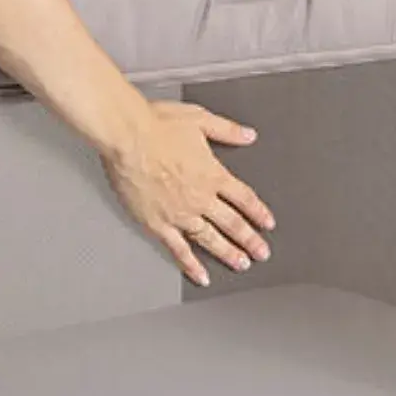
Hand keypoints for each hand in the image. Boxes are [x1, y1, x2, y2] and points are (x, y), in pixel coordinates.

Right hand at [101, 100, 274, 284]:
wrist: (128, 137)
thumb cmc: (157, 125)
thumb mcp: (200, 119)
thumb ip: (227, 130)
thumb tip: (248, 135)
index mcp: (212, 174)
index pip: (244, 198)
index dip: (258, 212)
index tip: (267, 223)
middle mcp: (200, 197)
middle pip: (233, 223)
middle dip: (250, 240)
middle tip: (262, 253)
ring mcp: (180, 214)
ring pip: (211, 239)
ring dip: (228, 253)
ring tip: (241, 264)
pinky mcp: (158, 224)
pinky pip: (179, 250)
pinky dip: (191, 265)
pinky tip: (200, 276)